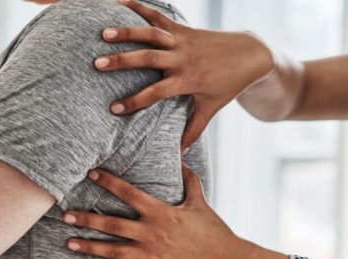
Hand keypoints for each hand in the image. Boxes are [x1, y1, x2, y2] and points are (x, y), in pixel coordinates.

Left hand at [63, 165, 242, 258]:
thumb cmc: (214, 230)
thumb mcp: (200, 202)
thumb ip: (189, 180)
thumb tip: (182, 159)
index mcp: (161, 212)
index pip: (129, 194)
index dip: (109, 183)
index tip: (91, 174)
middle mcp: (152, 233)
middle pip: (113, 224)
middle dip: (87, 219)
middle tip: (65, 215)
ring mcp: (151, 255)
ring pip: (113, 250)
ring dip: (89, 247)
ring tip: (68, 243)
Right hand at [95, 0, 274, 149]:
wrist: (250, 55)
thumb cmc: (228, 85)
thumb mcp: (211, 108)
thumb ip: (193, 130)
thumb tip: (179, 155)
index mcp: (188, 80)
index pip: (157, 92)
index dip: (135, 101)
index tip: (114, 109)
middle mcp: (183, 58)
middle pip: (148, 58)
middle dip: (122, 61)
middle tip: (97, 64)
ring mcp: (182, 40)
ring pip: (151, 34)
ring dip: (127, 32)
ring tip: (103, 33)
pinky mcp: (183, 28)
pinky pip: (160, 16)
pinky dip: (141, 7)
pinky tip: (120, 3)